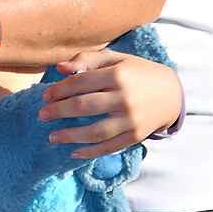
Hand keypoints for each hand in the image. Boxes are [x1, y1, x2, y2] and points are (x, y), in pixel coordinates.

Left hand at [38, 49, 183, 158]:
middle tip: (41, 115)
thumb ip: (87, 60)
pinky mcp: (135, 137)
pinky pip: (109, 147)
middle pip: (84, 106)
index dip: (60, 89)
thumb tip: (59, 68)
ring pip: (95, 131)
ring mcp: (130, 120)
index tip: (44, 95)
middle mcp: (124, 98)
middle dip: (59, 111)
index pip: (81, 82)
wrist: (171, 93)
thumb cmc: (137, 72)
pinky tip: (73, 152)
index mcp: (117, 74)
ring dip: (70, 136)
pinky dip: (90, 152)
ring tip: (51, 137)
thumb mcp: (115, 58)